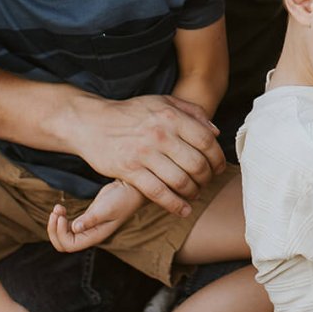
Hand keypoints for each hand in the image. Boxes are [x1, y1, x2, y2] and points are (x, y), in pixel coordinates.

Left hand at [48, 180, 139, 251]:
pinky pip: (68, 225)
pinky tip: (61, 208)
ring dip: (56, 224)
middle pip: (64, 244)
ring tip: (57, 208)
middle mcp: (90, 235)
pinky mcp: (87, 218)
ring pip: (64, 235)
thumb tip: (74, 228)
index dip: (61, 234)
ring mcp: (88, 227)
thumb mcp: (106, 208)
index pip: (70, 245)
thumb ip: (91, 219)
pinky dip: (61, 219)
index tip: (60, 217)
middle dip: (54, 231)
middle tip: (54, 213)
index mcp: (95, 236)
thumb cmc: (122, 199)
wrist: (131, 189)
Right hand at [70, 93, 225, 216]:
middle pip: (197, 163)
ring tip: (195, 193)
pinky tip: (183, 210)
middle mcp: (161, 135)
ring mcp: (145, 154)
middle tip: (207, 181)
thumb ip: (192, 112)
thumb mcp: (163, 101)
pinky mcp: (130, 171)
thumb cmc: (132, 112)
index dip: (218, 157)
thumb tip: (215, 131)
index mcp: (171, 116)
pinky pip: (158, 193)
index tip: (219, 167)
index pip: (206, 140)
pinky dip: (174, 204)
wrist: (93, 122)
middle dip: (207, 177)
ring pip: (180, 180)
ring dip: (193, 192)